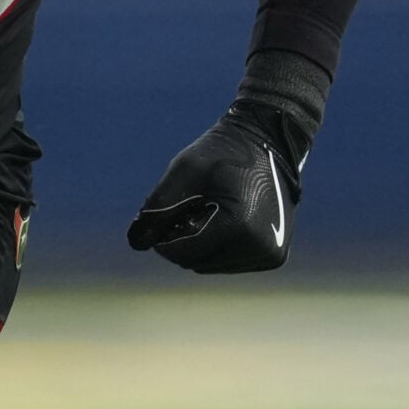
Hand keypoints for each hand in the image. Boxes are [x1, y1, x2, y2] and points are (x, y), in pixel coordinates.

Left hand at [126, 110, 300, 273]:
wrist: (268, 143)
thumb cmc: (223, 153)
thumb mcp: (185, 171)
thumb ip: (157, 206)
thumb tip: (135, 241)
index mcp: (239, 228)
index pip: (182, 253)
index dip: (164, 236)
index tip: (163, 213)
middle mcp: (258, 248)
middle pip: (195, 262)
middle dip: (183, 238)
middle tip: (188, 206)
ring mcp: (268, 255)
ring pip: (210, 265)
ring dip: (199, 244)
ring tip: (208, 209)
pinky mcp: (272, 256)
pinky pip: (228, 262)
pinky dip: (217, 246)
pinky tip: (225, 218)